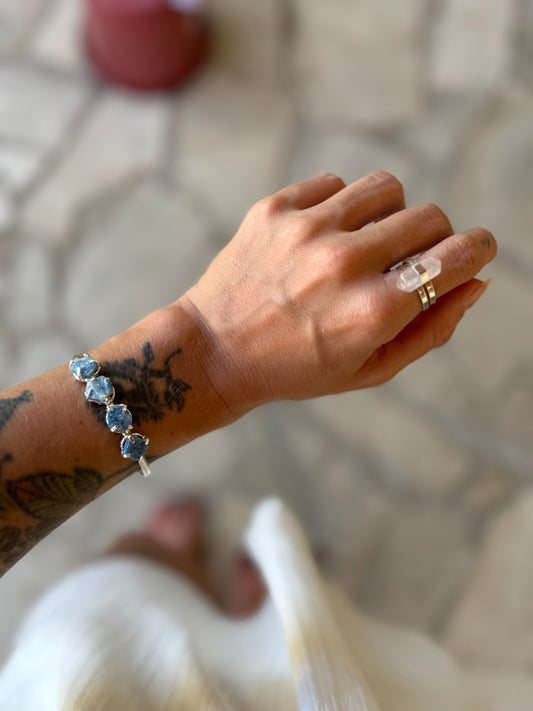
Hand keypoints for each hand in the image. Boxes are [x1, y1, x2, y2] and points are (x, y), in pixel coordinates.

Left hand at [181, 172, 495, 413]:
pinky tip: (320, 238)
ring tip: (363, 243)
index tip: (476, 250)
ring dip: (387, 214)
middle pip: (428, 216)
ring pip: (386, 187)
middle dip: (430, 238)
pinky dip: (339, 207)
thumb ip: (432, 330)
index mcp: (373, 312)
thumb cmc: (297, 369)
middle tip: (404, 261)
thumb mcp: (370, 370)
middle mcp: (343, 264)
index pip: (457, 256)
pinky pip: (335, 184)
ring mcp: (306, 230)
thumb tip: (476, 281)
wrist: (214, 350)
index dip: (477, 250)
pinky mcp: (274, 209)